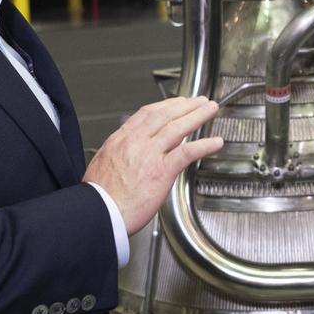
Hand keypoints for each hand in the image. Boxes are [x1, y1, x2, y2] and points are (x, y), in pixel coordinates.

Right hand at [83, 96, 222, 233]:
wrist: (97, 213)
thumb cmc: (100, 197)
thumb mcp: (102, 164)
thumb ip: (118, 154)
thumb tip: (126, 153)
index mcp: (120, 140)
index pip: (146, 114)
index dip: (164, 106)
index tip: (175, 103)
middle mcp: (135, 142)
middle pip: (164, 115)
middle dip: (185, 105)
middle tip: (198, 101)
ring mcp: (149, 155)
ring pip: (178, 127)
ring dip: (198, 115)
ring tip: (210, 109)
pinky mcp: (162, 171)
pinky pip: (188, 152)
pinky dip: (204, 145)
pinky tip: (215, 143)